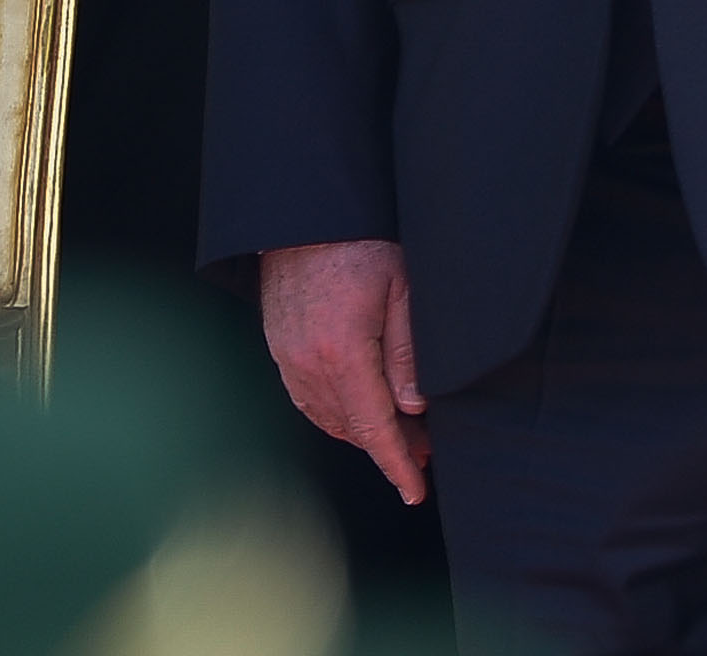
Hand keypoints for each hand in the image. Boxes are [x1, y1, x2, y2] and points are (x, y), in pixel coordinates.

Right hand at [259, 239, 427, 502]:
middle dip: (390, 447)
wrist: (307, 214)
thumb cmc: (364, 242)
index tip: (415, 491)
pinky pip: (308, 397)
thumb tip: (415, 407)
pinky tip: (360, 413)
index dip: (397, 463)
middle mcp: (307, 364)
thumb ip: (409, 353)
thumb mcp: (405, 291)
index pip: (375, 426)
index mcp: (343, 353)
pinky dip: (336, 413)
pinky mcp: (280, 347)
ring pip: (328, 416)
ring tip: (403, 437)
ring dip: (363, 432)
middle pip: (352, 426)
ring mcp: (287, 357)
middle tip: (427, 455)